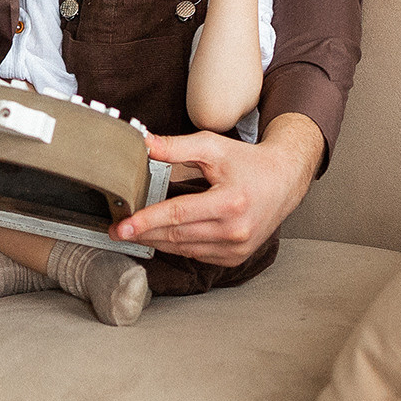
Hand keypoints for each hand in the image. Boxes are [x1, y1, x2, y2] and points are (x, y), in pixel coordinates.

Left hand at [113, 114, 323, 265]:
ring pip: (184, 248)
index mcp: (229, 203)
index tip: (122, 226)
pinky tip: (162, 236)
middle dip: (143, 233)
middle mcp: (235, 230)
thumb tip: (144, 144)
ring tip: (133, 233)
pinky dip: (178, 245)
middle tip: (116, 230)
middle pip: (177, 235)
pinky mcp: (236, 257)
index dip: (147, 221)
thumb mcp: (213, 146)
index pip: (178, 215)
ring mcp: (236, 248)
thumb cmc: (248, 162)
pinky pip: (197, 254)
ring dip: (156, 241)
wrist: (285, 181)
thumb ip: (177, 146)